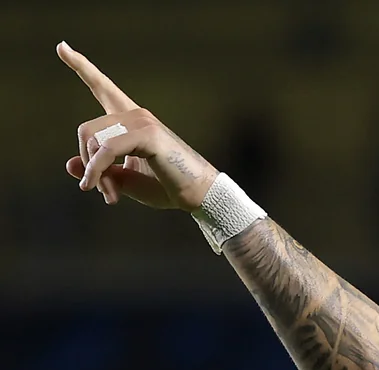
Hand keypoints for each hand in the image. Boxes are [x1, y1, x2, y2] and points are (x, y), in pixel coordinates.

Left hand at [58, 43, 217, 209]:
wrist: (200, 196)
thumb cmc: (167, 188)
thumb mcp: (125, 179)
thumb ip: (100, 170)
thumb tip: (70, 165)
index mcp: (131, 120)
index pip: (102, 87)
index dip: (81, 66)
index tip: (61, 47)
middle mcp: (136, 114)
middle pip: (86, 129)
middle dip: (87, 163)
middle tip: (97, 189)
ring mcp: (142, 121)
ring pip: (93, 140)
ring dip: (95, 171)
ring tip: (110, 195)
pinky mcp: (147, 134)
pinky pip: (106, 149)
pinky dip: (99, 169)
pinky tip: (104, 189)